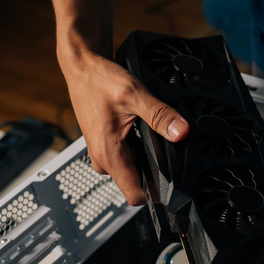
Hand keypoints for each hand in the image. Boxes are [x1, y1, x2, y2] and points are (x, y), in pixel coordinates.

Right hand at [60, 51, 188, 204]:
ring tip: (151, 136)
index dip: (155, 195)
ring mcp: (102, 154)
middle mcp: (103, 159)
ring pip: (132, 171)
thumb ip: (160, 115)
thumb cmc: (99, 81)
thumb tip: (181, 131)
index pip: (134, 196)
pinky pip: (126, 159)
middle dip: (153, 173)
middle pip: (136, 184)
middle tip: (165, 149)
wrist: (82, 68)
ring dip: (145, 160)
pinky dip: (137, 150)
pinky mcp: (105, 147)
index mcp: (109, 154)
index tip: (172, 187)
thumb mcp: (135, 95)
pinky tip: (141, 132)